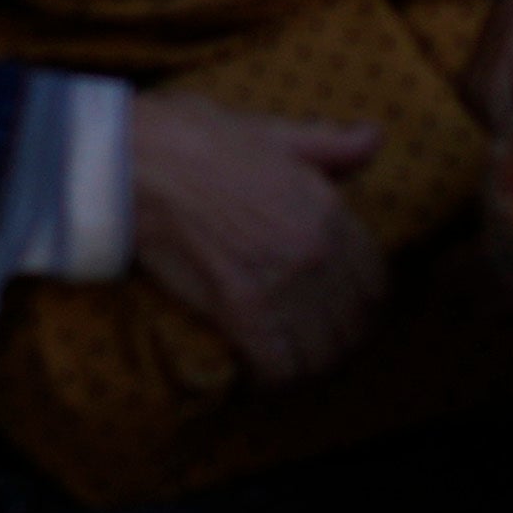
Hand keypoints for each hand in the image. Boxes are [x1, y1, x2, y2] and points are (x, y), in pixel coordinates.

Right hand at [125, 94, 388, 388]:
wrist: (137, 159)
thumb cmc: (197, 138)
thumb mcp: (273, 133)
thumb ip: (330, 145)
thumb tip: (375, 137)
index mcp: (327, 209)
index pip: (375, 281)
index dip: (363, 306)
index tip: (344, 315)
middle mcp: (316, 250)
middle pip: (353, 323)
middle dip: (340, 341)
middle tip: (318, 347)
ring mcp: (281, 281)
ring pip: (322, 352)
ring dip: (311, 366)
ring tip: (293, 365)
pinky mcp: (241, 309)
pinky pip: (280, 366)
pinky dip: (274, 379)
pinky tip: (262, 375)